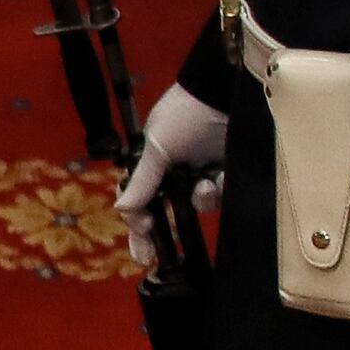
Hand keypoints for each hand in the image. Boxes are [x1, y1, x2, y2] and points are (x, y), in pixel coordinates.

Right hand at [117, 84, 232, 277]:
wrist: (226, 92)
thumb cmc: (184, 114)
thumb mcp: (157, 146)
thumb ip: (141, 180)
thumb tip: (120, 208)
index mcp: (154, 163)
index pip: (140, 201)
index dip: (138, 226)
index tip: (142, 246)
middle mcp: (178, 171)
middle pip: (167, 211)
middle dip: (164, 232)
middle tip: (156, 257)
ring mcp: (204, 172)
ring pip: (197, 204)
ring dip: (200, 199)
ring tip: (205, 184)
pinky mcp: (228, 171)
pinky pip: (220, 194)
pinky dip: (219, 189)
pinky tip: (219, 177)